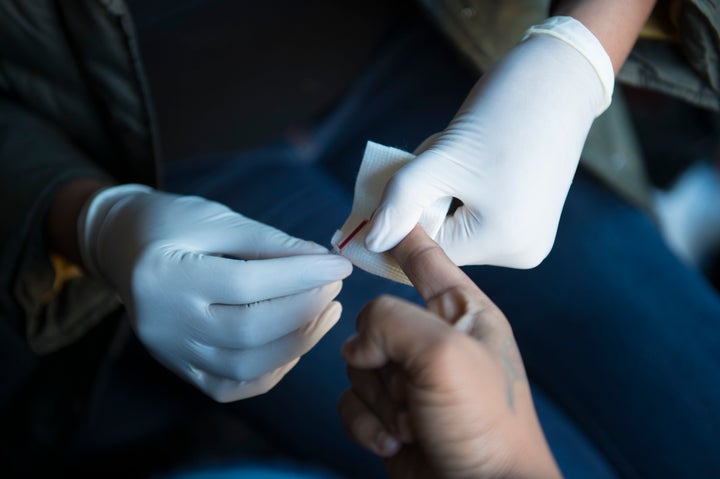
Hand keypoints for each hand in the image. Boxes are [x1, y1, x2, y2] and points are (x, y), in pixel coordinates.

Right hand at [78, 184, 351, 401]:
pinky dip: (272, 368)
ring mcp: (168, 353)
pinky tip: (297, 340)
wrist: (121, 247)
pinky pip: (233, 385)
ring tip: (326, 311)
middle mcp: (161, 323)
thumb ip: (269, 242)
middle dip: (304, 309)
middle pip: (249, 331)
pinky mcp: (178, 368)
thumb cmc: (169, 223)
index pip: (246, 283)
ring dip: (298, 342)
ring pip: (245, 366)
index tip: (339, 264)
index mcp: (162, 274)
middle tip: (335, 285)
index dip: (301, 275)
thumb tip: (322, 261)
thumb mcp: (217, 218)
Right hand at [338, 226, 560, 478]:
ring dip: (378, 398)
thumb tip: (359, 342)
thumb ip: (390, 321)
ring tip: (414, 421)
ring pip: (356, 363)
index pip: (425, 259)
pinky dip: (367, 423)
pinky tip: (397, 441)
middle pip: (374, 319)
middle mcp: (437, 341)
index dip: (400, 236)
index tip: (374, 217)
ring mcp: (412, 379)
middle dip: (380, 359)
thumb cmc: (486, 425)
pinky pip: (351, 401)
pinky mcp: (391, 414)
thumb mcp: (443, 353)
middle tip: (410, 385)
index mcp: (464, 314)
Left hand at [365, 17, 612, 267]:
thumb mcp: (441, 158)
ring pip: (456, 227)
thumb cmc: (504, 111)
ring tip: (448, 153)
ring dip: (436, 196)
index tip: (364, 212)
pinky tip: (467, 160)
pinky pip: (475, 216)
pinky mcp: (530, 218)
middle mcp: (521, 250)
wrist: (560, 77)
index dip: (394, 231)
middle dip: (418, 206)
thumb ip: (401, 201)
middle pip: (443, 242)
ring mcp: (528, 235)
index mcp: (505, 242)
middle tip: (410, 165)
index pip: (429, 254)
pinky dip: (457, 192)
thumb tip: (371, 242)